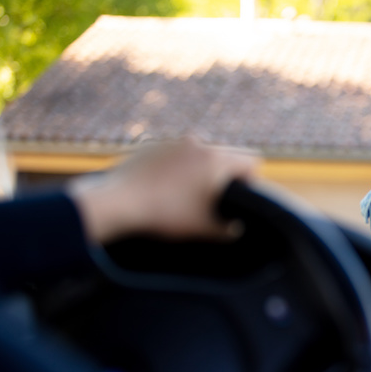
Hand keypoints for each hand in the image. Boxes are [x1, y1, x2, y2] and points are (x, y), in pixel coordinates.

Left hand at [69, 136, 259, 243]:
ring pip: (200, 152)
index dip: (251, 181)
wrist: (119, 203)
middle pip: (226, 154)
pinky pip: (176, 153)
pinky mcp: (152, 145)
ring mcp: (174, 142)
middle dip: (225, 174)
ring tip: (187, 193)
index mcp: (217, 160)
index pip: (251, 161)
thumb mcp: (205, 230)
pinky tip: (165, 188)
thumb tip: (236, 228)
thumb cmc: (166, 216)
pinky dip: (177, 167)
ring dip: (200, 168)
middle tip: (214, 198)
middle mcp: (199, 143)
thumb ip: (229, 230)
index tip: (241, 197)